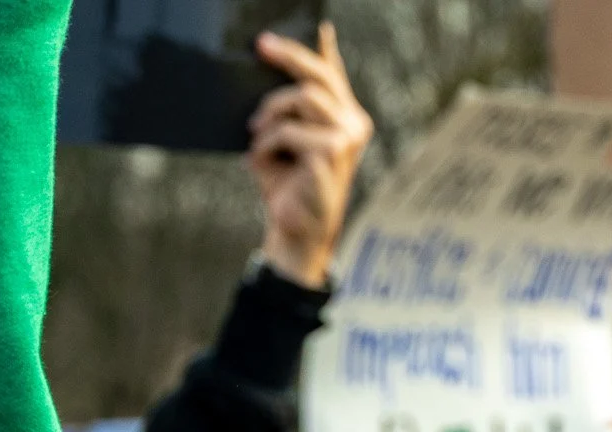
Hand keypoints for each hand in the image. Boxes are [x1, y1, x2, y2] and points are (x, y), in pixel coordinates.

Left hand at [248, 23, 371, 286]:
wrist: (296, 228)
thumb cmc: (288, 183)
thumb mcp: (283, 136)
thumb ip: (285, 106)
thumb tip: (269, 65)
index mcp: (344, 117)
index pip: (333, 72)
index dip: (323, 47)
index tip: (319, 23)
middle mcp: (353, 124)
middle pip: (319, 74)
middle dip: (289, 55)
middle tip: (260, 46)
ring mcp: (347, 139)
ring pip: (301, 99)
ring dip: (270, 115)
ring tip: (257, 135)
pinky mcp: (332, 154)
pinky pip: (288, 131)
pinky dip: (267, 144)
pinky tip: (264, 161)